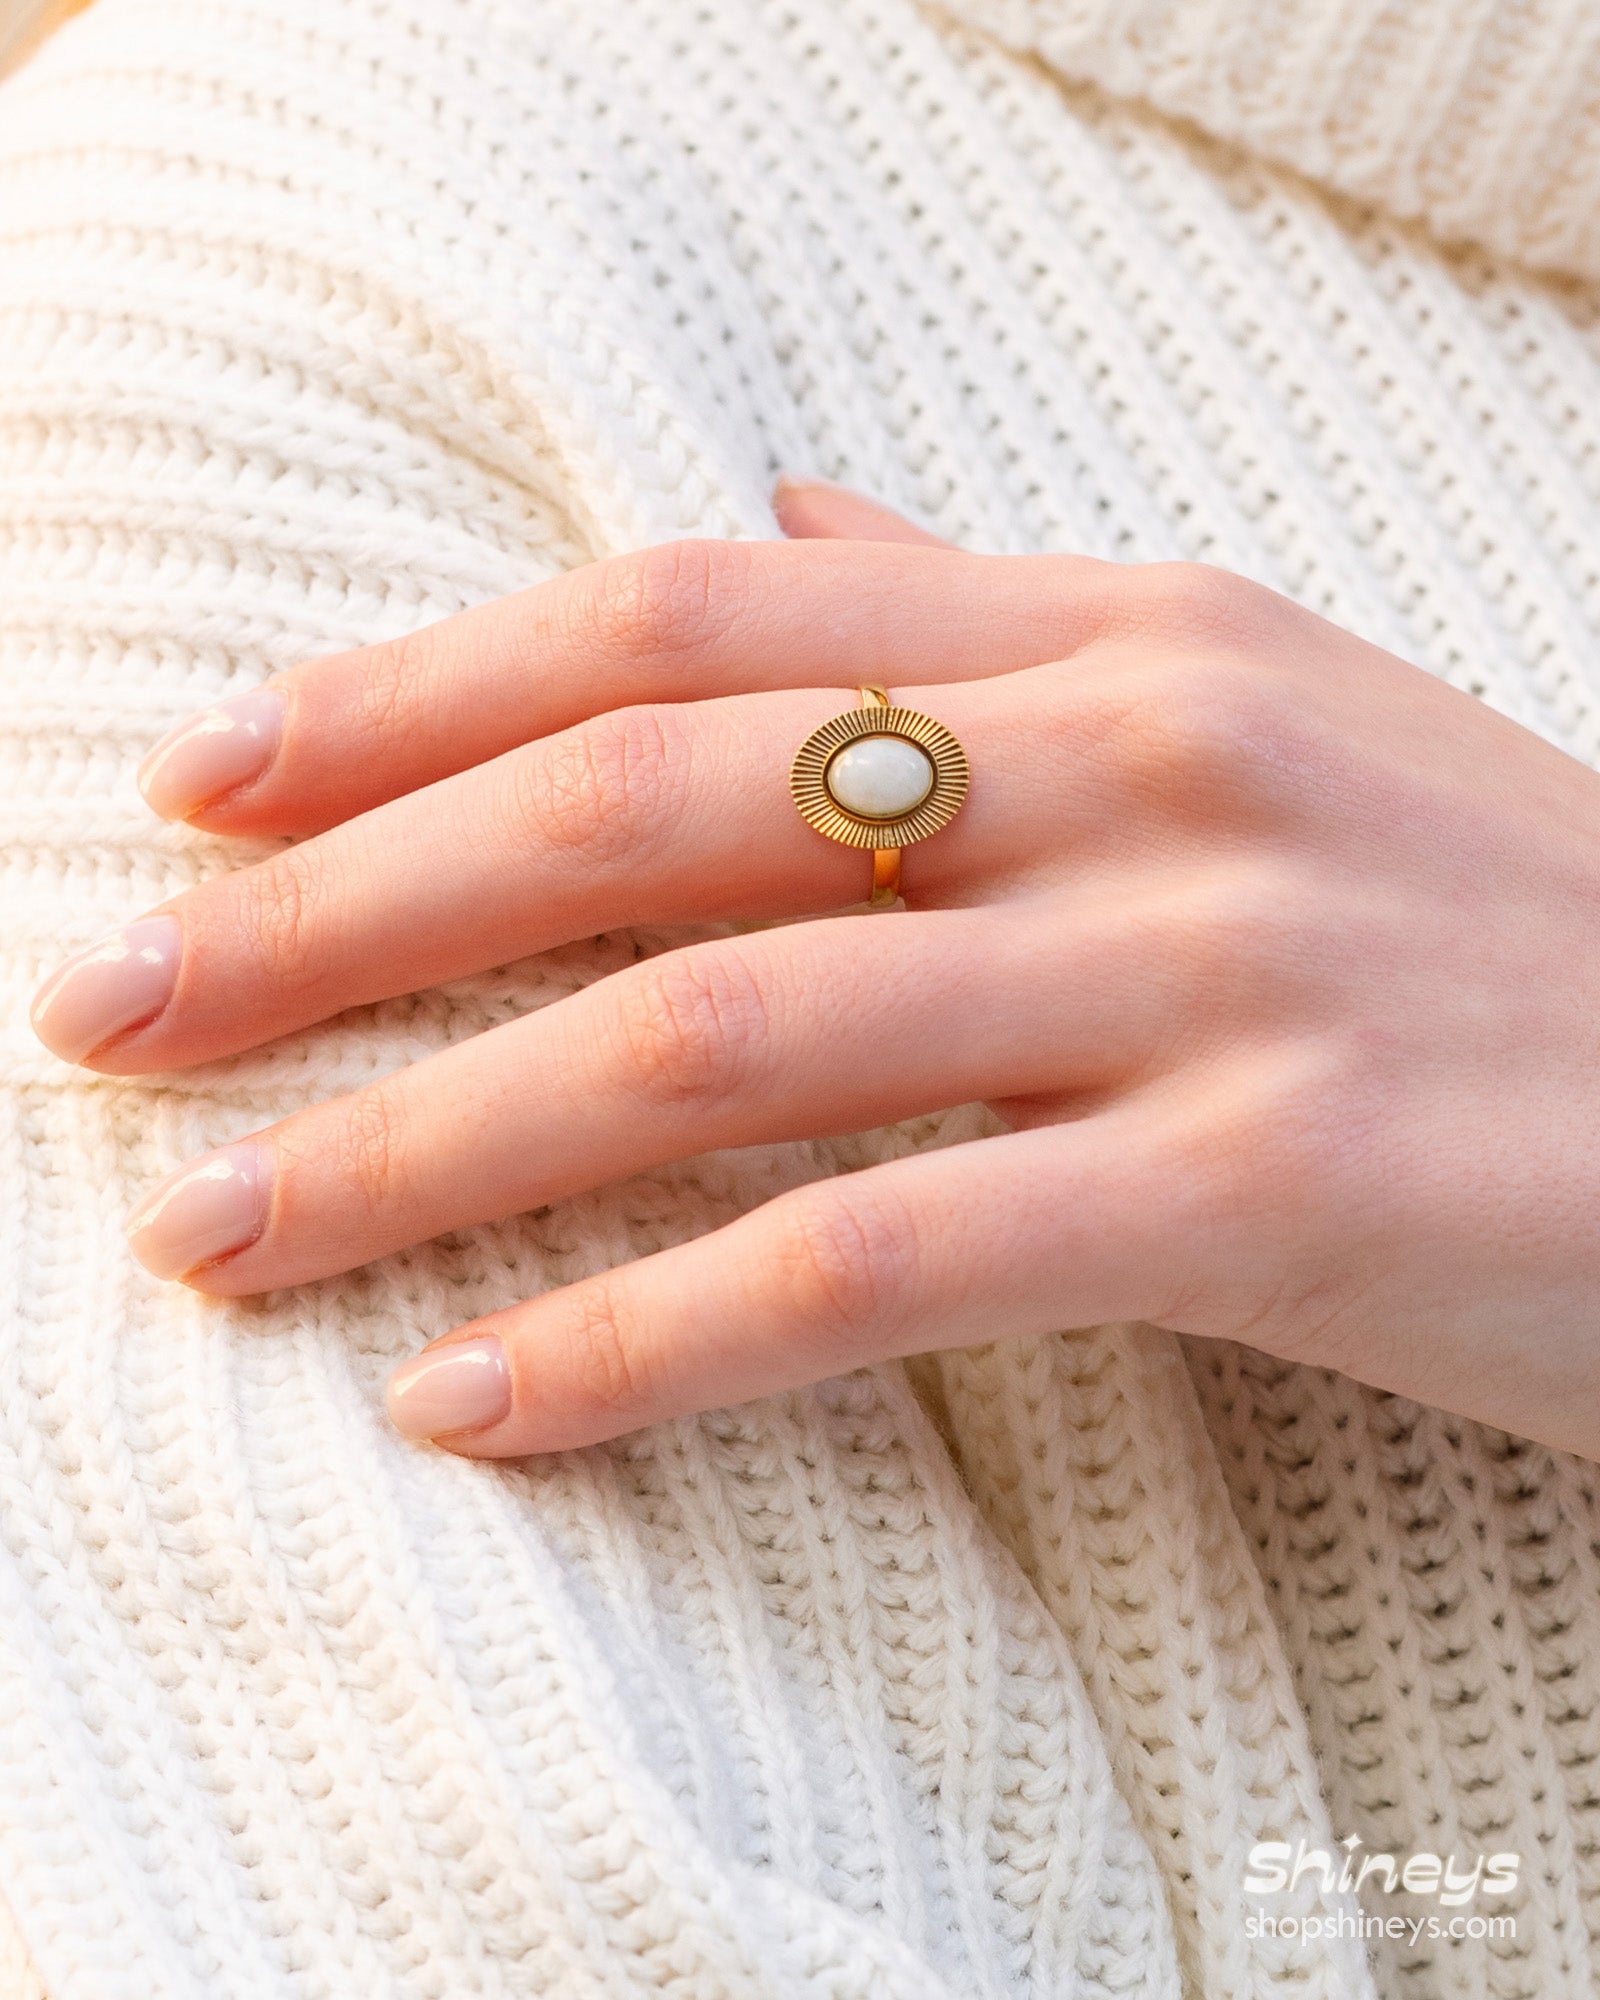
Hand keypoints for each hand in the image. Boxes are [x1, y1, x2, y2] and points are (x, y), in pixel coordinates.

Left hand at [31, 481, 1599, 1460]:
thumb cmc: (1492, 924)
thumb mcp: (1248, 707)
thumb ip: (986, 609)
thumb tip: (783, 494)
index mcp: (1116, 629)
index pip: (685, 611)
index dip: (414, 689)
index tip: (201, 783)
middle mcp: (1142, 756)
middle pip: (645, 805)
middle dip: (339, 915)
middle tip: (111, 1013)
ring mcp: (1212, 961)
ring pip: (719, 1034)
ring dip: (428, 1143)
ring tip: (219, 1235)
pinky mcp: (1273, 1183)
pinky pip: (880, 1260)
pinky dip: (649, 1339)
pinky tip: (479, 1403)